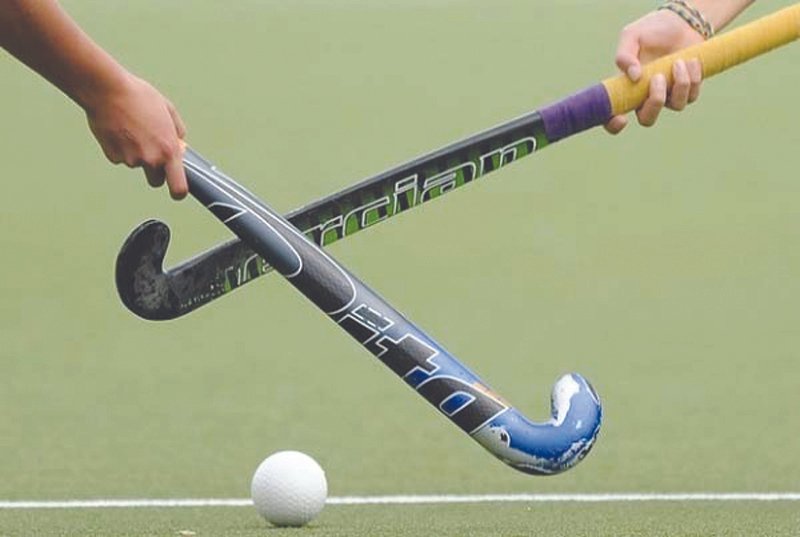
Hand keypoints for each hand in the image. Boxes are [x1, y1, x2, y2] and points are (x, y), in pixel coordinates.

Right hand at [84, 74, 187, 198]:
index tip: (177, 190)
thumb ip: (177, 131)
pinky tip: (120, 130)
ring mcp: (130, 160)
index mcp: (169, 150)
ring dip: (137, 154)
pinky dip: (121, 149)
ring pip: (137, 165)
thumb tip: (180, 145)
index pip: (178, 187)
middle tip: (151, 150)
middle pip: (156, 180)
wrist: (107, 90)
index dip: (179, 192)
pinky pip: (121, 158)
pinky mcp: (113, 156)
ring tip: (133, 130)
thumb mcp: (168, 110)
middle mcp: (151, 159)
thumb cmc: (139, 96)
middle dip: (156, 171)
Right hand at [605, 10, 704, 133]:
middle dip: (655, 103)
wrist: (678, 23)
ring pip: (675, 106)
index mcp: (625, 88)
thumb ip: (624, 56)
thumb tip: (634, 77)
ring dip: (679, 84)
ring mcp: (667, 96)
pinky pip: (691, 96)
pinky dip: (692, 78)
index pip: (612, 116)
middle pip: (647, 119)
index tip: (622, 118)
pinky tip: (690, 61)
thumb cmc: (649, 31)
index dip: (613, 124)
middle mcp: (645, 97)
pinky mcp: (687, 91)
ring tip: (678, 62)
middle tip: (658, 77)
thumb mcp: (631, 36)